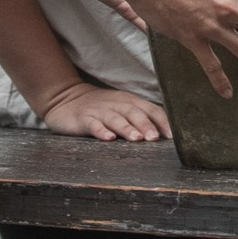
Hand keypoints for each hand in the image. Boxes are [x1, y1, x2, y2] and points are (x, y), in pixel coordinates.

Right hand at [37, 80, 172, 142]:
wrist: (65, 99)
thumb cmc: (101, 108)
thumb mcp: (122, 108)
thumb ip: (141, 118)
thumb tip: (165, 136)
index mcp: (129, 101)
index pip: (150, 109)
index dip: (162, 122)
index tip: (172, 136)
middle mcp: (116, 104)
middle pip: (134, 113)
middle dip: (146, 125)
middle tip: (155, 138)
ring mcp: (99, 111)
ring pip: (116, 118)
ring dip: (127, 128)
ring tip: (137, 139)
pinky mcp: (83, 119)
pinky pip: (93, 124)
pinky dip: (101, 131)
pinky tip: (108, 138)